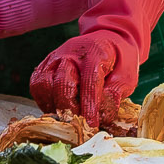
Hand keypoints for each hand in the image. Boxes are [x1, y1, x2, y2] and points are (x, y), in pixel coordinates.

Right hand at [31, 29, 145, 122]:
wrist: (107, 37)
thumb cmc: (119, 59)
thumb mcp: (127, 74)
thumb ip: (115, 93)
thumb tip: (102, 115)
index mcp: (95, 52)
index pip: (89, 81)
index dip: (89, 106)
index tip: (91, 125)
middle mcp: (71, 52)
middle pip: (61, 83)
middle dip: (69, 108)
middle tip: (78, 124)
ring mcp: (55, 57)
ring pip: (43, 84)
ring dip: (53, 105)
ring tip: (66, 118)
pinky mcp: (45, 64)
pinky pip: (36, 84)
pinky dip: (43, 100)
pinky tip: (56, 109)